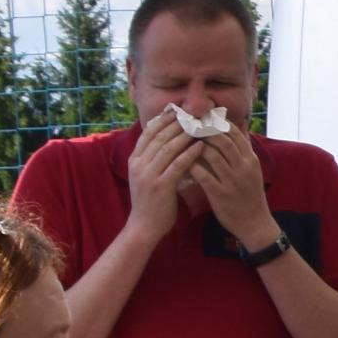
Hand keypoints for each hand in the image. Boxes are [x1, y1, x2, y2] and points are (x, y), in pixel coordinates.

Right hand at [123, 109, 199, 238]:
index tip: (178, 111)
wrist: (144, 227)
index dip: (163, 120)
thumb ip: (153, 159)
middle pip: (159, 137)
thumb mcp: (146, 176)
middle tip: (193, 114)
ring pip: (168, 148)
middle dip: (177, 124)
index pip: (148, 133)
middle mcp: (139, 164)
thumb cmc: (150, 201)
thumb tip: (168, 140)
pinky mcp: (160, 186)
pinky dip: (190, 154)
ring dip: (185, 135)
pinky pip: (177, 165)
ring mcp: (148, 175)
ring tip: (200, 126)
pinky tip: (202, 147)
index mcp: (134, 160)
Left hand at [192, 131, 277, 246]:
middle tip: (189, 126)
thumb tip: (242, 123)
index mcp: (250, 159)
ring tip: (182, 142)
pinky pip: (204, 176)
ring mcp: (232, 181)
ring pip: (212, 155)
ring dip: (196, 147)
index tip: (203, 118)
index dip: (218, 123)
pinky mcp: (220, 194)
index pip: (235, 133)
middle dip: (204, 131)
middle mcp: (243, 167)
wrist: (254, 223)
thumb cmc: (250, 195)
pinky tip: (182, 163)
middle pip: (222, 140)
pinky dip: (192, 167)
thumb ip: (245, 147)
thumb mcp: (253, 169)